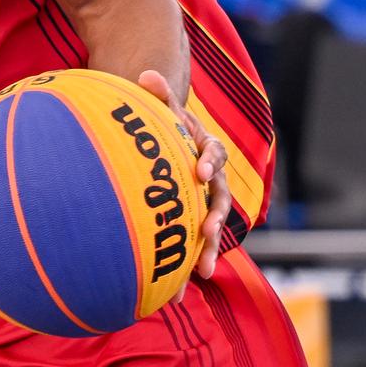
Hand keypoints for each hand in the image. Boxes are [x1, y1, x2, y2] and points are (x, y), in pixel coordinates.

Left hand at [138, 68, 230, 285]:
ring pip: (210, 227)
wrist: (163, 139)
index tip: (200, 172)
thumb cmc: (160, 124)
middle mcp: (210, 177)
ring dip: (209, 250)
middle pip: (219, 200)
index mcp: (204, 148)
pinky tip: (175, 291)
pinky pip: (192, 243)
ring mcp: (202, 200)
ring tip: (203, 273)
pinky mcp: (190, 220)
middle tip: (208, 233)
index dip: (208, 162)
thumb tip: (146, 74)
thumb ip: (158, 95)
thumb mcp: (160, 108)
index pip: (212, 153)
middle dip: (215, 218)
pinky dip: (188, 264)